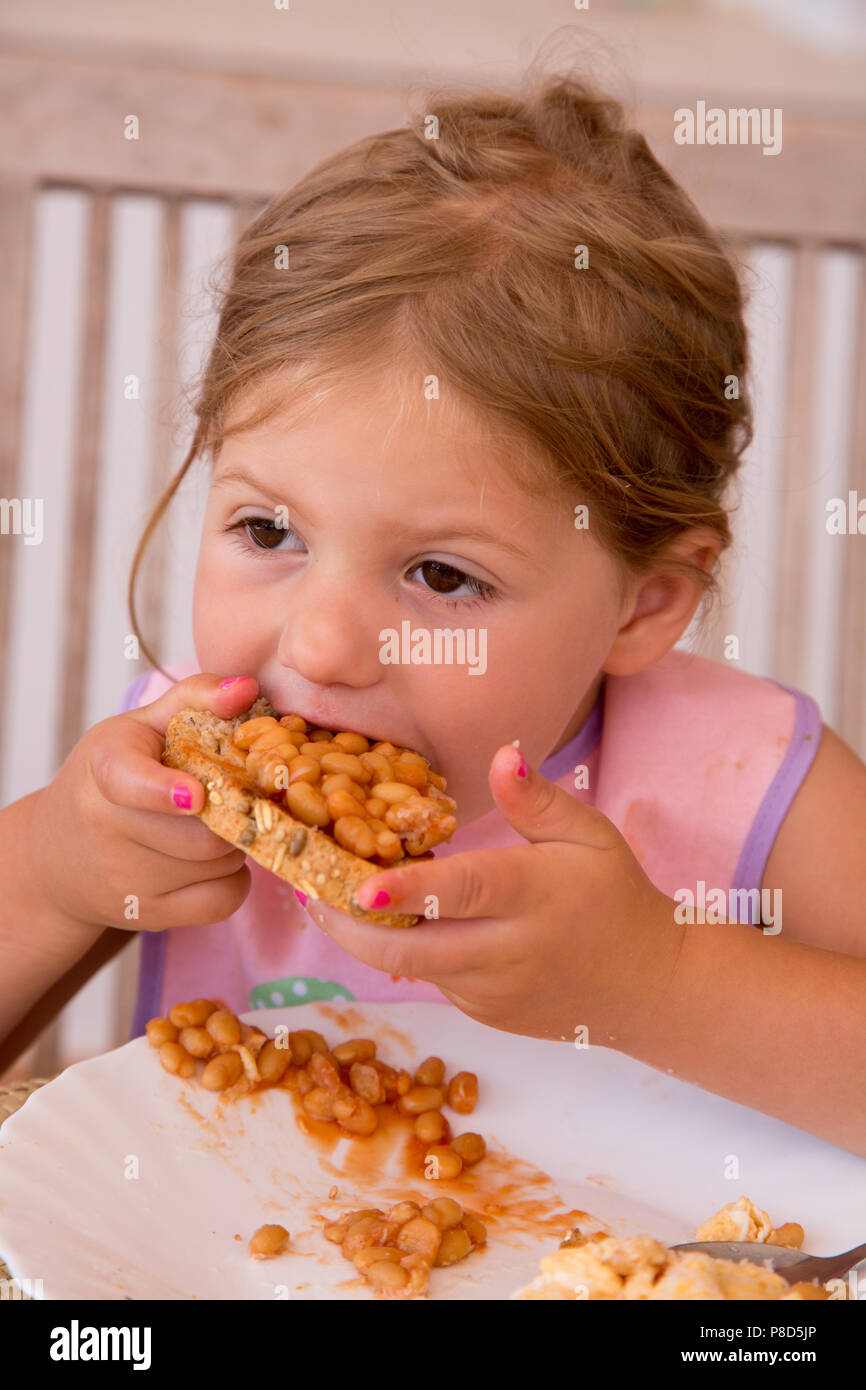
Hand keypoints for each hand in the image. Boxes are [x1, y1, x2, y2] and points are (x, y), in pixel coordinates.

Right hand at [29, 674, 260, 932]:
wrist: (59, 855)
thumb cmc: (110, 778)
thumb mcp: (140, 729)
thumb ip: (195, 699)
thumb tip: (248, 689)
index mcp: (105, 768)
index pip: (130, 782)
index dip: (165, 791)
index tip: (194, 794)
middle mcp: (106, 828)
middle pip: (203, 830)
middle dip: (233, 811)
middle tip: (232, 795)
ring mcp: (126, 879)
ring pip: (219, 864)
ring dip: (236, 842)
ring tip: (216, 823)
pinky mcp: (148, 915)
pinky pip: (223, 900)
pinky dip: (235, 879)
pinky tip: (215, 861)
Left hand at [300, 743, 683, 1045]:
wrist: (650, 987)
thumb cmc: (615, 896)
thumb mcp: (590, 836)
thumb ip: (539, 800)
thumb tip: (503, 754)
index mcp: (536, 896)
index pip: (464, 892)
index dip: (407, 891)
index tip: (358, 885)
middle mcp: (510, 951)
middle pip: (411, 950)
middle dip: (347, 926)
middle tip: (305, 889)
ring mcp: (493, 992)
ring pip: (411, 968)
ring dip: (364, 938)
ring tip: (323, 897)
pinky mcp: (484, 1014)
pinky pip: (432, 978)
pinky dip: (403, 951)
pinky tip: (384, 921)